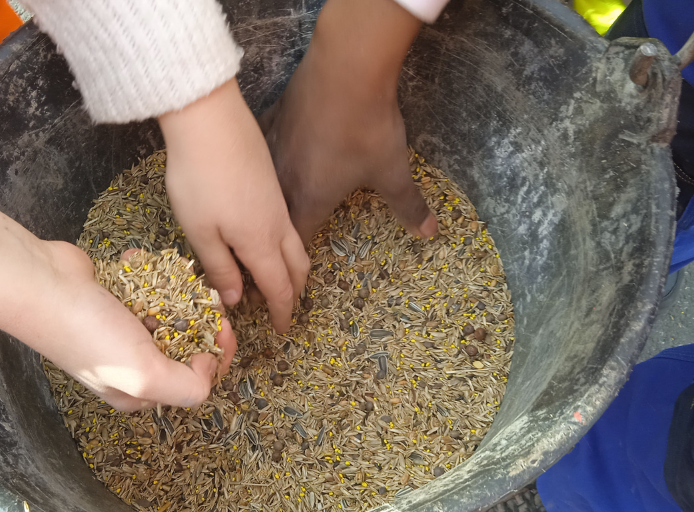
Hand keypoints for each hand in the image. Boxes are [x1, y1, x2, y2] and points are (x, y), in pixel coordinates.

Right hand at [0, 206, 236, 411]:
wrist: (40, 284)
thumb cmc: (89, 333)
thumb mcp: (145, 374)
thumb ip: (188, 385)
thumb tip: (208, 366)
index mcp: (136, 392)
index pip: (194, 381)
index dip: (217, 357)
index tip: (225, 330)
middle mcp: (128, 363)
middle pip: (185, 345)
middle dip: (200, 321)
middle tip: (208, 300)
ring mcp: (119, 328)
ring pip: (168, 311)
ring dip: (174, 293)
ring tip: (173, 279)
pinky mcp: (112, 296)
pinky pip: (143, 285)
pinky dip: (145, 272)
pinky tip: (136, 264)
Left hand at [158, 78, 308, 332]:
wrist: (210, 118)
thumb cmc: (198, 178)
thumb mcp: (200, 231)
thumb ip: (220, 267)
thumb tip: (236, 298)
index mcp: (261, 242)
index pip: (280, 287)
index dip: (282, 312)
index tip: (281, 329)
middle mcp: (277, 225)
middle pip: (298, 267)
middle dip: (295, 292)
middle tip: (284, 308)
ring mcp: (277, 201)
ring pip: (295, 245)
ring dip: (292, 268)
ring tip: (275, 278)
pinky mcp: (270, 183)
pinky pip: (287, 225)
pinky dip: (283, 245)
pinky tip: (263, 241)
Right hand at [259, 0, 437, 244]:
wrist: (346, 68)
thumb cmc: (368, 127)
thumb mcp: (393, 171)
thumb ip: (408, 206)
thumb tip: (429, 233)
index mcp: (310, 199)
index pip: (295, 241)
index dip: (294, 260)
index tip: (295, 270)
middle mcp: (284, 179)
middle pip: (273, 215)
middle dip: (276, 232)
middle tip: (279, 242)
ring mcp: (274, 147)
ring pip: (264, 182)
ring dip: (268, 196)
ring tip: (271, 204)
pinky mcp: (273, 118)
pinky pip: (264, 148)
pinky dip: (267, 158)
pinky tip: (273, 156)